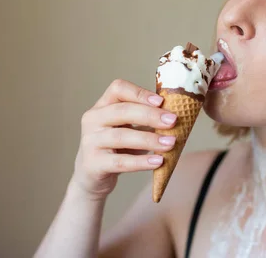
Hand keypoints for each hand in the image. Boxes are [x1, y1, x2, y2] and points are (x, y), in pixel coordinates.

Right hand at [71, 79, 177, 199]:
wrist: (91, 177)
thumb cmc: (115, 148)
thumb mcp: (125, 128)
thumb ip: (144, 119)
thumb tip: (175, 114)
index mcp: (102, 106)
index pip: (118, 89)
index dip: (140, 93)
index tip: (161, 101)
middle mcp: (92, 120)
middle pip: (122, 111)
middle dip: (150, 115)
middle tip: (173, 121)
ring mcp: (90, 142)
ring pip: (121, 136)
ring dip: (149, 139)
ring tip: (170, 143)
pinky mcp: (93, 164)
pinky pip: (120, 162)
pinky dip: (141, 161)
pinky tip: (158, 161)